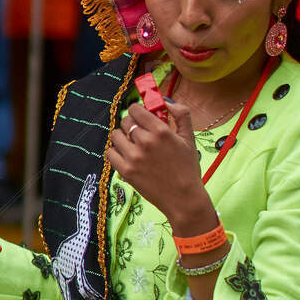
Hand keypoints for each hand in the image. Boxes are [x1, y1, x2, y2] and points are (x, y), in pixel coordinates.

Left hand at [105, 99, 206, 220]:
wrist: (183, 199)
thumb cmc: (188, 169)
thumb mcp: (190, 138)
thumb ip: (181, 114)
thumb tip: (167, 101)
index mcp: (160, 131)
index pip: (136, 109)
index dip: (137, 111)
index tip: (141, 117)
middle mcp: (145, 142)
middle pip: (125, 121)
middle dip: (131, 124)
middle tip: (138, 133)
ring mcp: (134, 157)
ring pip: (116, 136)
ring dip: (122, 137)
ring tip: (132, 145)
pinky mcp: (126, 171)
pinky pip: (110, 153)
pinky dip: (116, 152)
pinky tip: (126, 155)